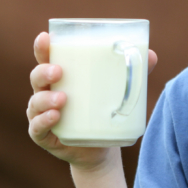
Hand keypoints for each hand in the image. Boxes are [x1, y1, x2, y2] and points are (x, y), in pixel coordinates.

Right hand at [26, 32, 157, 171]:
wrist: (100, 150)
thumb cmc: (102, 112)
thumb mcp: (115, 92)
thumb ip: (131, 74)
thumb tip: (151, 55)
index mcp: (59, 77)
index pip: (45, 57)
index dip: (42, 47)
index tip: (45, 37)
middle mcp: (46, 93)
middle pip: (37, 77)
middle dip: (44, 71)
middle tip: (59, 71)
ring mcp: (41, 115)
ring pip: (35, 102)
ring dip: (45, 98)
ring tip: (63, 99)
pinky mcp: (44, 135)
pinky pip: (36, 127)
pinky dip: (43, 121)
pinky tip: (55, 117)